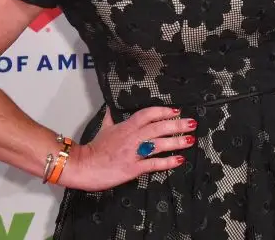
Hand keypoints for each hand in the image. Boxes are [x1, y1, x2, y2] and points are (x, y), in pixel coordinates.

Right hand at [60, 106, 196, 191]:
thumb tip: (111, 106)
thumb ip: (111, 117)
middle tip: (191, 123)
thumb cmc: (93, 149)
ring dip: (176, 141)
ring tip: (190, 139)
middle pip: (158, 127)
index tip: (176, 110)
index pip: (148, 114)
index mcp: (126, 126)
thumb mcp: (104, 128)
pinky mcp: (132, 168)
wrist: (82, 166)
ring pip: (158, 144)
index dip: (163, 111)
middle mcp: (131, 137)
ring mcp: (133, 153)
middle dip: (176, 124)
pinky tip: (179, 160)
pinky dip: (167, 161)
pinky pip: (153, 164)